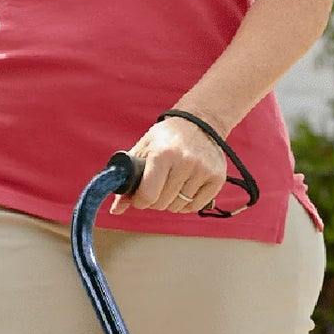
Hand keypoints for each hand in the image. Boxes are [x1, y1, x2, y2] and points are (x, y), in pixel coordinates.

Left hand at [110, 113, 227, 214]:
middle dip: (154, 201)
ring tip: (171, 186)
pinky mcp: (217, 177)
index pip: (148, 195)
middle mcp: (185, 162)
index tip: (140, 197)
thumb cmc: (166, 138)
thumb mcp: (143, 150)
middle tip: (156, 188)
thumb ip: (128, 180)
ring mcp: (203, 170)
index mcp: (162, 154)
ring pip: (179, 206)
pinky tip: (185, 189)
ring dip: (171, 202)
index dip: (139, 201)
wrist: (200, 122)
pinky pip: (196, 206)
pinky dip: (188, 203)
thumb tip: (116, 210)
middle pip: (162, 203)